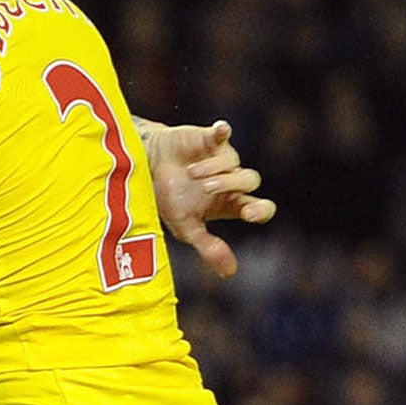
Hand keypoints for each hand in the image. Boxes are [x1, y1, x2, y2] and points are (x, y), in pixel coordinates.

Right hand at [139, 119, 275, 277]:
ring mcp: (222, 158)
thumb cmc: (168, 198)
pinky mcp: (209, 139)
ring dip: (213, 169)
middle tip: (205, 188)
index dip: (260, 209)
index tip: (248, 213)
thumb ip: (208, 248)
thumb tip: (230, 273)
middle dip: (229, 184)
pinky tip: (221, 130)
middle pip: (251, 180)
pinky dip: (222, 132)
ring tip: (190, 174)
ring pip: (234, 162)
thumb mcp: (185, 227)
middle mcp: (232, 179)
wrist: (145, 170)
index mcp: (231, 202)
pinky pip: (222, 134)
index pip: (261, 207)